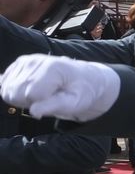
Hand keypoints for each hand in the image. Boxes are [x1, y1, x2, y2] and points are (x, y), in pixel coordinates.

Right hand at [0, 55, 119, 121]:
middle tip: (46, 99)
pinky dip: (15, 91)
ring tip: (41, 94)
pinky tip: (31, 89)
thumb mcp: (76, 103)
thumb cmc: (83, 92)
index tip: (54, 101)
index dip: (39, 104)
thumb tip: (34, 112)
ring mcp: (25, 61)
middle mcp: (35, 61)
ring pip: (6, 89)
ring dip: (21, 97)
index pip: (29, 95)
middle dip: (27, 102)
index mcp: (52, 68)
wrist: (86, 79)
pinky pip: (4, 84)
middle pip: (14, 92)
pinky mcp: (19, 63)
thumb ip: (56, 106)